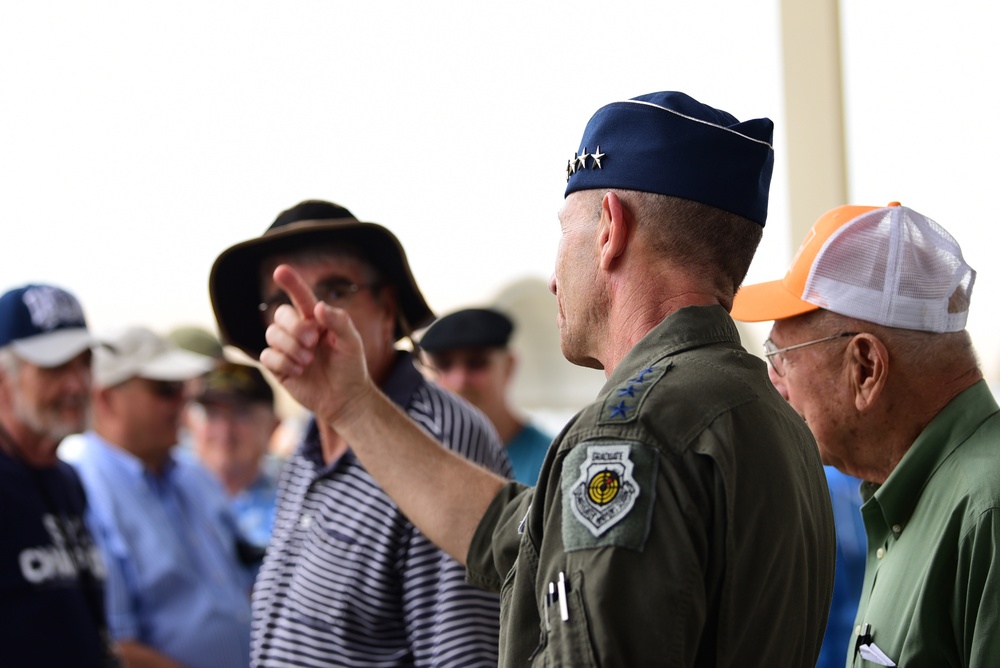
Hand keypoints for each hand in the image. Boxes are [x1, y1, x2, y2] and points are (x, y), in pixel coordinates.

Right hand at [259, 264, 373, 424]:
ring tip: (308, 361)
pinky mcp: (278, 367)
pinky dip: (283, 362)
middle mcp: (298, 330)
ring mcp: (286, 348)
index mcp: (315, 320)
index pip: (300, 297)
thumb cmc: (350, 366)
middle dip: (295, 327)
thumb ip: (339, 321)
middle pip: (281, 315)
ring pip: (271, 334)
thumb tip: (318, 307)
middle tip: (313, 342)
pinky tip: (299, 372)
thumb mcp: (352, 342)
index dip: (291, 283)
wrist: (345, 398)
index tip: (280, 270)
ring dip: (290, 347)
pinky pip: (267, 356)